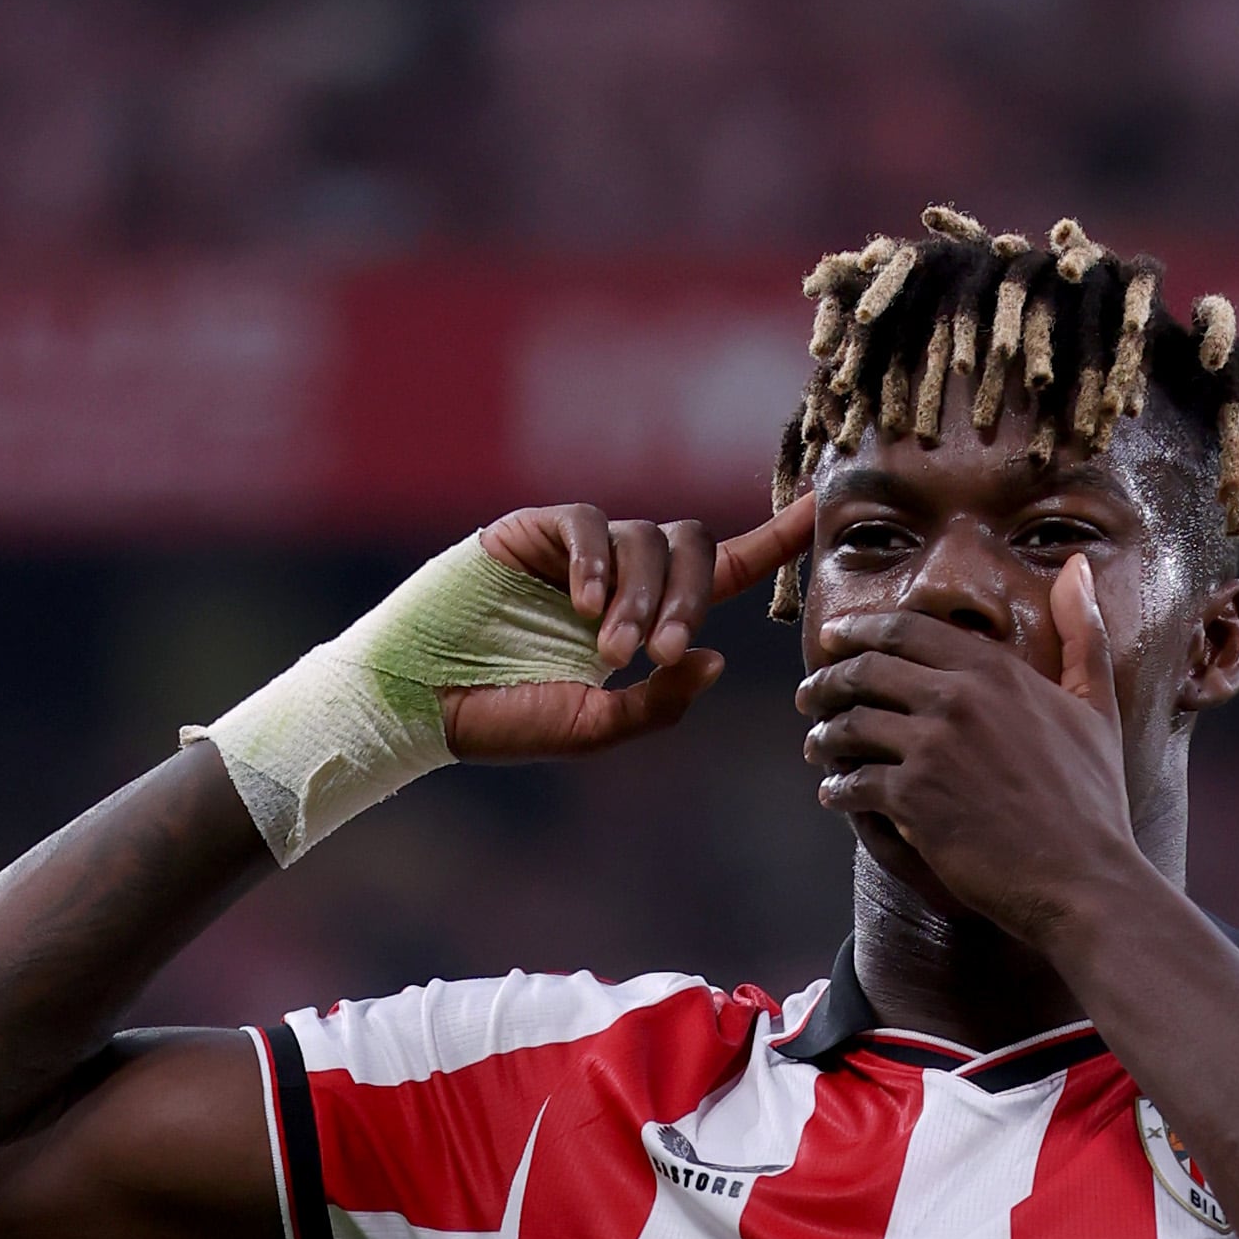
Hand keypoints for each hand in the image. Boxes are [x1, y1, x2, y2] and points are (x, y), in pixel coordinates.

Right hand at [454, 497, 812, 759]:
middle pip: (689, 549)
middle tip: (656, 655)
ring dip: (639, 597)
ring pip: (644, 539)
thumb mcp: (595, 726)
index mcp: (642, 616)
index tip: (818, 512)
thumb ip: (657, 701)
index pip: (722, 567)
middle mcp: (616, 575)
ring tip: (609, 651)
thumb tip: (713, 659)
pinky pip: (587, 523)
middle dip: (684, 600)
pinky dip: (597, 563)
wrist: (420, 704)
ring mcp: (575, 549)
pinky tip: (581, 607)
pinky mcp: (532, 531)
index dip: (773, 539)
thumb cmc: (504, 719)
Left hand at [794, 556, 1149, 940]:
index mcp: (995, 669)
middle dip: (827, 679)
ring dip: (824, 735)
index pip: (907, 628)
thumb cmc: (1093, 798)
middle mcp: (958, 697)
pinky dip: (837, 787)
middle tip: (809, 695)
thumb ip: (1082, 633)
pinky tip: (835, 794)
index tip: (834, 638)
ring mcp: (932, 747)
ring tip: (816, 746)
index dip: (861, 630)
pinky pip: (853, 781)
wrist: (1084, 877)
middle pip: (866, 670)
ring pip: (850, 724)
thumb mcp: (1095, 705)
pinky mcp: (913, 799)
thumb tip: (1077, 567)